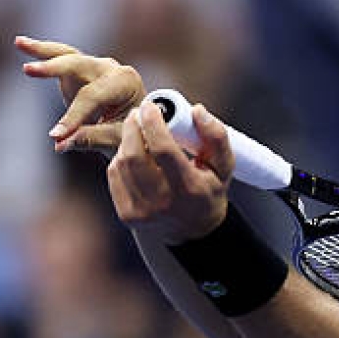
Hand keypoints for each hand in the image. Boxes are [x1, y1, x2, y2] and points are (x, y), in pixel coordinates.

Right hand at [15, 36, 143, 154]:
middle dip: (54, 69)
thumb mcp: (117, 139)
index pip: (93, 96)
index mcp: (125, 82)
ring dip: (42, 50)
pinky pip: (60, 57)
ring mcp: (95, 66)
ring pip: (67, 54)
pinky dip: (42, 52)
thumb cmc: (132, 132)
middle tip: (29, 71)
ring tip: (19, 43)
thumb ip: (90, 139)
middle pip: (79, 65)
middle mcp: (110, 68)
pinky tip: (20, 43)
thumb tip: (59, 144)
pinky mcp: (80, 70)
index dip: (73, 116)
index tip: (56, 136)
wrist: (139, 124)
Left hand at [108, 99, 235, 243]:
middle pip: (134, 156)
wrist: (193, 231)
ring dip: (126, 142)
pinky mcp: (127, 215)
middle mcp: (163, 204)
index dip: (153, 124)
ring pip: (121, 164)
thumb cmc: (208, 191)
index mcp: (189, 189)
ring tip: (138, 134)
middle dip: (132, 128)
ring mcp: (142, 212)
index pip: (163, 150)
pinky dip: (121, 159)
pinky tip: (133, 156)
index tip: (150, 106)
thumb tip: (197, 111)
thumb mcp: (224, 166)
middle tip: (138, 114)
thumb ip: (216, 136)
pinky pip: (114, 176)